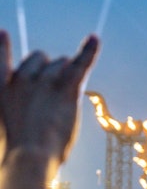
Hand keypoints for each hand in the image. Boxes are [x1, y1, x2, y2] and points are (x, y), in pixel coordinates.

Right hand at [0, 33, 98, 162]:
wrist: (29, 155)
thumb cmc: (19, 151)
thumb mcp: (6, 126)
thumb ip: (17, 109)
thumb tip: (36, 111)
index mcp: (1, 86)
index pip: (1, 58)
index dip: (3, 45)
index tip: (4, 33)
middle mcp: (21, 77)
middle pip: (40, 58)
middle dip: (49, 70)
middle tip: (53, 96)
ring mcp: (43, 80)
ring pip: (61, 62)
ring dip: (66, 74)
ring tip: (63, 100)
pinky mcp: (65, 88)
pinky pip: (80, 64)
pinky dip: (89, 51)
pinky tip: (95, 39)